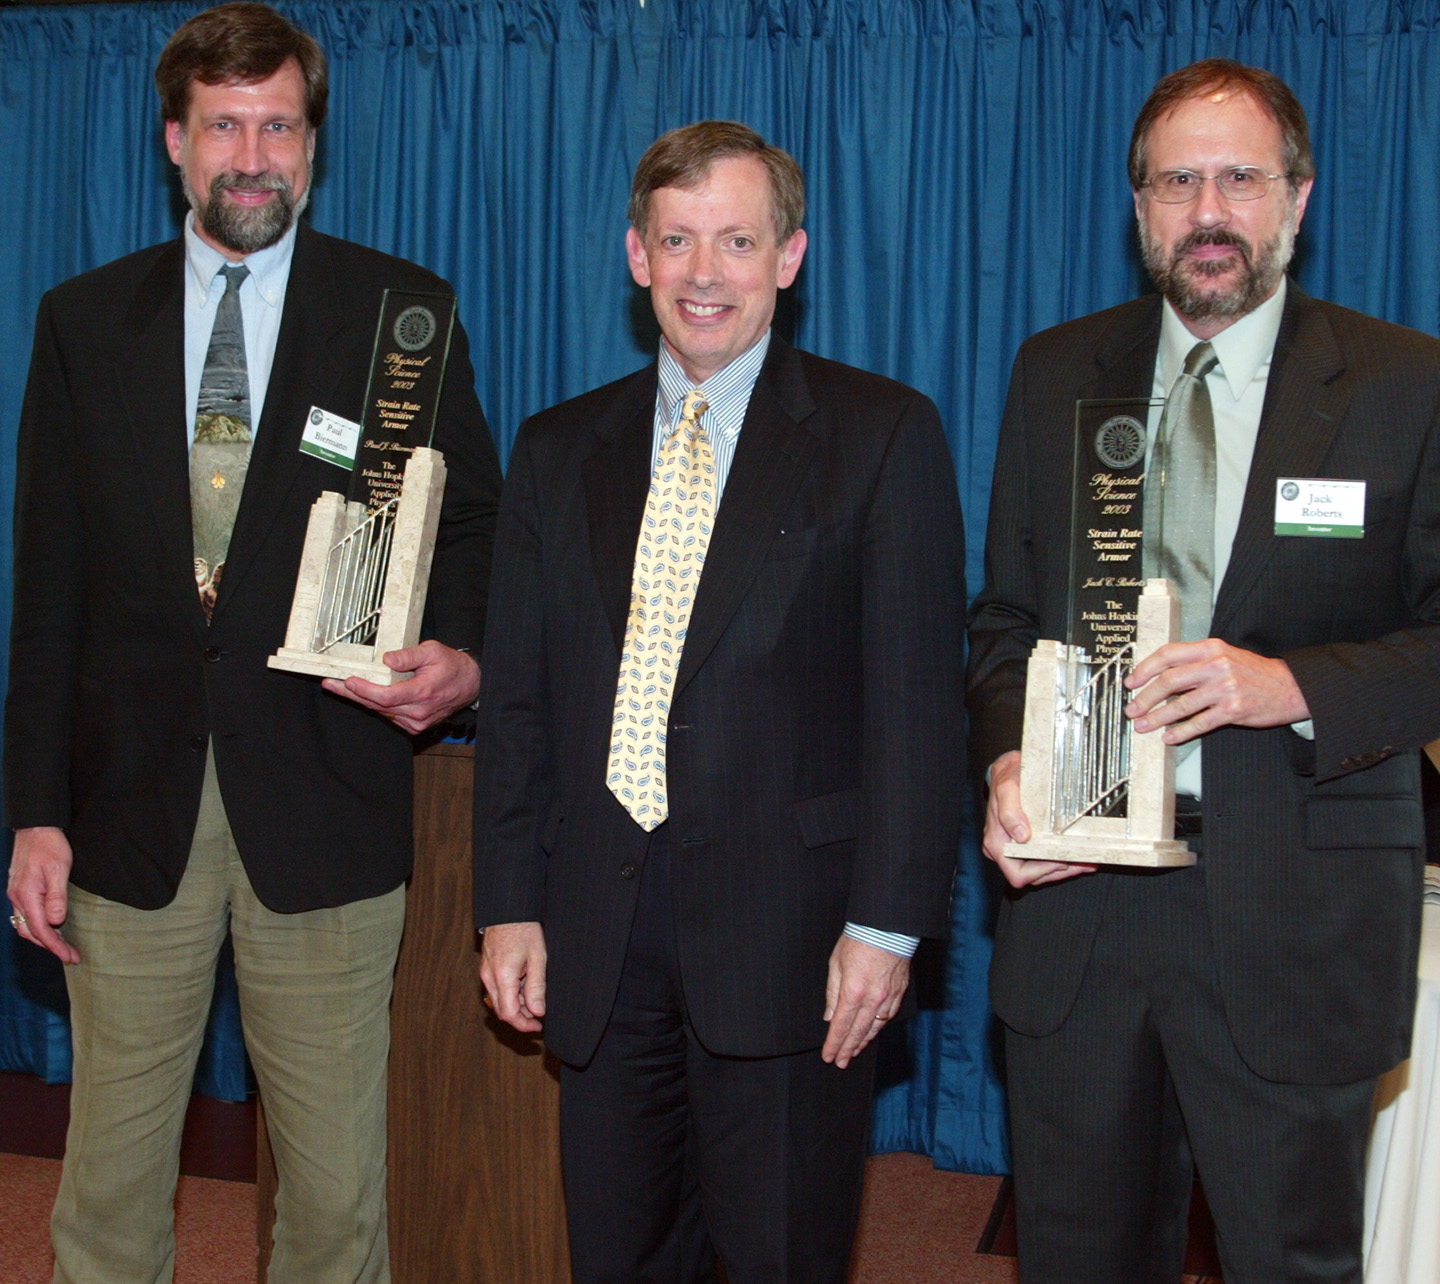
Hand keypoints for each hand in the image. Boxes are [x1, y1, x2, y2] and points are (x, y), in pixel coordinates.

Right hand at [7, 826, 79, 962]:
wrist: (35, 827)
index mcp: (26, 895)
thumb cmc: (49, 845)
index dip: (55, 946)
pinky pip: (26, 915)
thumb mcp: (59, 869)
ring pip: (26, 925)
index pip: (41, 929)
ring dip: (43, 938)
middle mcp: (17, 898)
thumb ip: (57, 896)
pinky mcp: (19, 890)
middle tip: (70, 955)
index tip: (70, 957)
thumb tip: (56, 921)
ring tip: (62, 946)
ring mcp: (16, 894)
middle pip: (31, 932)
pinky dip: (37, 926)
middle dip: (51, 946)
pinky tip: (50, 928)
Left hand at [322, 640, 479, 733]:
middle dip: (352, 694)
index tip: (348, 680)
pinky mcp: (415, 726)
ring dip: (361, 700)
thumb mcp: (433, 651)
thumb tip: (387, 659)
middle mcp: (419, 712)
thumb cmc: (451, 666)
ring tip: (341, 687)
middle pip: (378, 706)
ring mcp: (417, 722)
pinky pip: (390, 716)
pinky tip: (363, 695)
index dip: (364, 690)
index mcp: (423, 693)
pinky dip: (376, 705)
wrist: (470, 684)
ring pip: (381, 712)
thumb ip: (409, 655)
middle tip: (331, 684)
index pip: (386, 696)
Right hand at [479, 921, 546, 1033]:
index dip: (524, 1024)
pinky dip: (510, 995)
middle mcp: (489, 978)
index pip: (509, 1014)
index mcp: (502, 977)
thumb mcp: (537, 958)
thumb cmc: (524, 929)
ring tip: (535, 998)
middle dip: (521, 1018)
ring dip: (516, 1006)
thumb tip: (537, 1012)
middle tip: (539, 1016)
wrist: (508, 910)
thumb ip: (536, 987)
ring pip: (499, 1002)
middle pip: (502, 1011)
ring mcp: (485, 974)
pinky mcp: (486, 969)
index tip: (538, 1026)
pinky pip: (496, 990)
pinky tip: (524, 987)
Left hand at [821, 935, 909, 1068]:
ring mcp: (888, 998)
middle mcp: (872, 999)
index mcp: (853, 992)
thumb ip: (833, 993)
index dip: (834, 1044)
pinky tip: (872, 1033)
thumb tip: (830, 1017)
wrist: (887, 928)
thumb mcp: (836, 964)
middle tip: (840, 1062)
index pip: (841, 1026)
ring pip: (874, 1028)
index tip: (828, 1056)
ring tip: (854, 1052)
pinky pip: (888, 1017)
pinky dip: (878, 1028)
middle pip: (858, 1032)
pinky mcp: (899, 993)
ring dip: (863, 1042)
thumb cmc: (859, 941)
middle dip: (848, 1049)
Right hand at [982, 751, 1095, 888]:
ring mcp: (1014, 849)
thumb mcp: (1007, 788)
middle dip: (1059, 871)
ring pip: (1040, 872)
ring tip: (1086, 860)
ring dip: (1064, 867)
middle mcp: (1003, 850)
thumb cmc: (1007, 778)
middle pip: (1033, 876)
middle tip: (1083, 861)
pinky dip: (1061, 860)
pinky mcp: (1025, 845)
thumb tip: (1021, 835)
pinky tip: (1078, 854)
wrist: (1010, 769)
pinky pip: (1043, 861)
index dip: (1042, 871)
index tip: (1062, 860)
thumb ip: (1010, 811)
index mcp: (996, 842)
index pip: (1018, 873)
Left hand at [1125, 639, 1308, 743]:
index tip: (1131, 682)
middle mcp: (1216, 665)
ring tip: (1144, 726)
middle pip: (1169, 680)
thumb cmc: (1254, 673)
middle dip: (1145, 697)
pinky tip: (1169, 737)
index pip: (1168, 654)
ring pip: (1181, 705)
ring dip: (1158, 718)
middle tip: (1132, 709)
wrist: (1292, 686)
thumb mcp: (1225, 656)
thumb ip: (1196, 662)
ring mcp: (1225, 687)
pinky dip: (1181, 732)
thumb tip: (1160, 677)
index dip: (1144, 669)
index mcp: (1210, 648)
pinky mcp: (1233, 710)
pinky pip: (1200, 723)